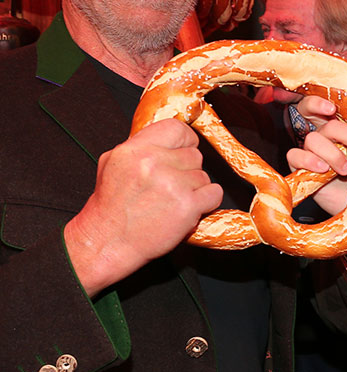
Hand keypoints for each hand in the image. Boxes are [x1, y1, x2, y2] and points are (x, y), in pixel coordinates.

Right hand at [64, 119, 222, 296]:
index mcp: (135, 150)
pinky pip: (214, 194)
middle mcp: (153, 163)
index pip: (177, 129)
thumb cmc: (110, 208)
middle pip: (194, 155)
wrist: (107, 242)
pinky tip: (188, 209)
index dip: (185, 141)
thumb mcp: (112, 164)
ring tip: (171, 202)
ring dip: (194, 190)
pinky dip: (206, 203)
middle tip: (169, 187)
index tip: (184, 150)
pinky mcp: (187, 206)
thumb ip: (140, 146)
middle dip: (187, 171)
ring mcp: (173, 184)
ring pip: (204, 176)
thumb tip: (165, 137)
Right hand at [288, 80, 346, 216]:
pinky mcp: (301, 169)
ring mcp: (310, 151)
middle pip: (313, 116)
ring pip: (312, 139)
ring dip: (334, 154)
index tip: (332, 108)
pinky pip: (295, 156)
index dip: (318, 101)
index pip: (318, 102)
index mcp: (336, 122)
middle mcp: (321, 133)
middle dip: (342, 131)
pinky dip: (309, 161)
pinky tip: (324, 170)